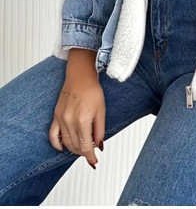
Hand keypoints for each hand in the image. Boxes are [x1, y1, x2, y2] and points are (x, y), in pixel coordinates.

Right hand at [48, 49, 105, 169]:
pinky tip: (62, 149)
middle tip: (90, 152)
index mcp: (83, 119)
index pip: (85, 146)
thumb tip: (99, 146)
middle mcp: (69, 121)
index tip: (94, 162)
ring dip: (73, 149)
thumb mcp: (102, 111)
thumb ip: (100, 130)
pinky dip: (56, 144)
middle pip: (75, 146)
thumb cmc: (92, 90)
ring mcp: (61, 118)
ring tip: (81, 148)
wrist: (80, 76)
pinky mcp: (55, 115)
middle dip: (83, 152)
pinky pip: (52, 135)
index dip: (90, 156)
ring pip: (65, 142)